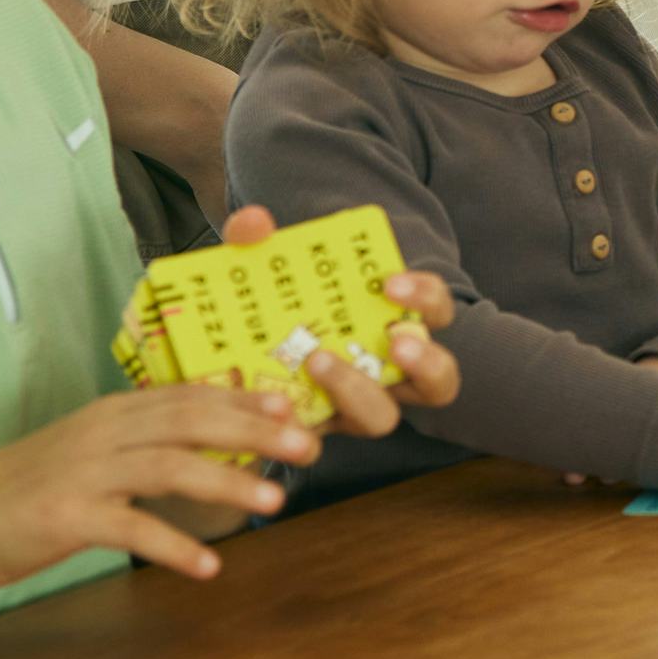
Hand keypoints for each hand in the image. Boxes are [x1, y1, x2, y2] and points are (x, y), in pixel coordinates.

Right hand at [0, 385, 320, 604]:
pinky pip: (130, 528)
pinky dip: (173, 545)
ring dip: (227, 483)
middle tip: (308, 444)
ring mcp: (83, 473)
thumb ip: (140, 443)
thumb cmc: (26, 490)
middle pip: (191, 420)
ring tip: (275, 501)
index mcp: (111, 413)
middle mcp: (102, 433)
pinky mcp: (65, 517)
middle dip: (255, 429)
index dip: (244, 398)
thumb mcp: (87, 451)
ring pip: (170, 466)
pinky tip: (209, 567)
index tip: (292, 404)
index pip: (189, 395)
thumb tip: (206, 445)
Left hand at [212, 206, 462, 435]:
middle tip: (393, 341)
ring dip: (358, 392)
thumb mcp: (258, 266)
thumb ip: (254, 240)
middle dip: (426, 362)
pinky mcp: (312, 430)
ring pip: (384, 418)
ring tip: (319, 364)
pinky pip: (320, 437)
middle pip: (440, 381)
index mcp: (390, 323)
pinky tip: (272, 402)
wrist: (218, 354)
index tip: (390, 284)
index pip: (434, 310)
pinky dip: (298, 422)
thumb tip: (254, 222)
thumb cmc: (262, 303)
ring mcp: (352, 407)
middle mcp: (385, 371)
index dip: (425, 297)